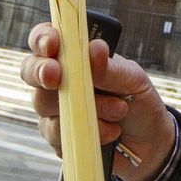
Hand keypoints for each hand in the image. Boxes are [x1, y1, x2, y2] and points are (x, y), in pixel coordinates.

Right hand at [20, 22, 177, 180]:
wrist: (149, 142)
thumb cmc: (138, 101)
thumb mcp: (134, 80)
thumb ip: (111, 68)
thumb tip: (94, 49)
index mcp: (75, 57)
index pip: (46, 40)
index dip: (42, 38)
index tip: (52, 45)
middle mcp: (59, 81)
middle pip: (30, 71)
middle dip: (42, 71)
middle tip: (56, 77)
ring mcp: (54, 110)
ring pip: (46, 104)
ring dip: (87, 107)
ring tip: (119, 110)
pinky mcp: (57, 139)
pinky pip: (57, 134)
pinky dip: (89, 131)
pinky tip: (111, 132)